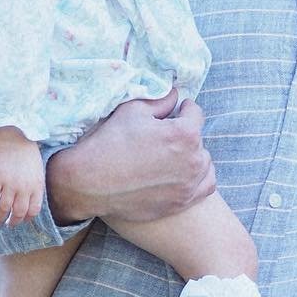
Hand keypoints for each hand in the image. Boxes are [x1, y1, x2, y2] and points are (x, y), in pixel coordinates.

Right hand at [0, 128, 46, 225]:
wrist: (13, 136)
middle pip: (18, 213)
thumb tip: (29, 206)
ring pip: (3, 209)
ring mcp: (9, 184)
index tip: (21, 220)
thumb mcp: (37, 171)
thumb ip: (34, 188)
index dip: (26, 218)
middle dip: (12, 222)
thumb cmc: (27, 153)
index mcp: (36, 186)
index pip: (33, 211)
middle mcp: (24, 188)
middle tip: (7, 225)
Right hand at [47, 89, 216, 224]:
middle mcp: (194, 160)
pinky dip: (198, 178)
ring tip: (170, 156)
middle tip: (162, 138)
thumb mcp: (132, 111)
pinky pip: (205, 185)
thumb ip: (161, 101)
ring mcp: (190, 184)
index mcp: (184, 133)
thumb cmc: (110, 142)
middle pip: (198, 139)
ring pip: (203, 163)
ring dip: (192, 156)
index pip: (194, 112)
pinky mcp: (183, 202)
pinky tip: (182, 173)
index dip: (180, 109)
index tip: (170, 113)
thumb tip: (176, 95)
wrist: (90, 183)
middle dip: (184, 135)